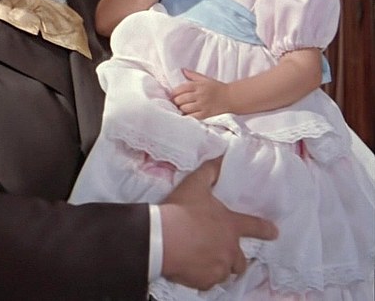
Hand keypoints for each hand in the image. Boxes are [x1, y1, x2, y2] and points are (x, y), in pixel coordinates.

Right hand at [160, 158, 276, 289]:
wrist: (162, 237)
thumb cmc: (180, 210)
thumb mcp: (195, 185)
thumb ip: (210, 171)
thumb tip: (221, 155)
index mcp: (230, 226)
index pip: (255, 227)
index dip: (266, 229)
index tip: (274, 232)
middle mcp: (230, 249)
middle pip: (241, 261)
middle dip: (234, 258)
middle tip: (220, 252)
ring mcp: (219, 267)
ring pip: (224, 272)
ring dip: (217, 267)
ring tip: (200, 259)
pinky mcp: (205, 281)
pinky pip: (207, 282)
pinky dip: (201, 277)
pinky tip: (189, 268)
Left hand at [171, 69, 230, 118]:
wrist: (232, 98)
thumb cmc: (218, 88)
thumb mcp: (205, 79)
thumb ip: (193, 75)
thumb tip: (182, 70)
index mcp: (198, 85)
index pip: (180, 89)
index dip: (173, 93)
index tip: (172, 95)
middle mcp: (199, 95)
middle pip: (180, 99)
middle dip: (176, 101)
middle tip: (176, 103)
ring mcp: (202, 105)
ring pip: (184, 108)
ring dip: (181, 109)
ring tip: (182, 108)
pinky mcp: (206, 114)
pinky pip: (192, 117)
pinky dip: (187, 116)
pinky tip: (186, 115)